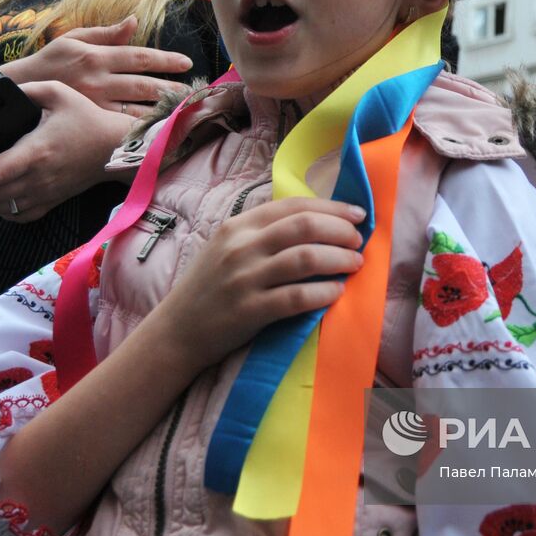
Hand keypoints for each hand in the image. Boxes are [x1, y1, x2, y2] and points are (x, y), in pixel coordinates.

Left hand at [0, 81, 132, 222]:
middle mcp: (37, 178)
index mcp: (35, 152)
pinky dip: (0, 209)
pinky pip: (17, 216)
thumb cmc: (88, 120)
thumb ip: (27, 89)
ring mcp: (44, 193)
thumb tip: (2, 91)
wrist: (116, 148)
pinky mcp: (51, 201)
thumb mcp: (58, 93)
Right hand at [3, 15, 192, 114]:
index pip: (138, 56)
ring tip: (184, 109)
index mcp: (96, 56)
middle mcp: (98, 80)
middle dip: (171, 87)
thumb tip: (134, 22)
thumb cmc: (49, 61)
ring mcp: (94, 103)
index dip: (165, 60)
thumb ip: (106, 33)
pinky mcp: (89, 120)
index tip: (187, 62)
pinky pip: (120, 124)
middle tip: (194, 91)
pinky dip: (142, 126)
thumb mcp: (74, 39)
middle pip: (143, 84)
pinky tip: (159, 127)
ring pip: (135, 107)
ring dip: (162, 109)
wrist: (18, 90)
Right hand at [152, 197, 366, 365]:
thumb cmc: (209, 287)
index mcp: (239, 226)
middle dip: (341, 231)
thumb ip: (262, 232)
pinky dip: (324, 292)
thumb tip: (317, 222)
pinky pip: (298, 297)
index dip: (332, 208)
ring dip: (340, 259)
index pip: (294, 205)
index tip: (358, 214)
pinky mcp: (250, 311)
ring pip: (306, 258)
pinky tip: (337, 292)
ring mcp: (245, 278)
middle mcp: (242, 247)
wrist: (176, 330)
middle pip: (305, 226)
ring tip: (355, 264)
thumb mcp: (227, 247)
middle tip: (358, 241)